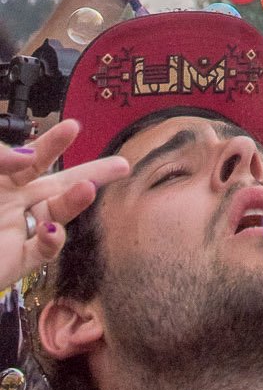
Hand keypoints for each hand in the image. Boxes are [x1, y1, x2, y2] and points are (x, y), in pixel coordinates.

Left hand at [0, 120, 128, 289]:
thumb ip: (0, 159)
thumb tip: (29, 156)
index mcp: (3, 183)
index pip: (34, 159)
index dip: (54, 143)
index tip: (74, 127)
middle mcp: (13, 205)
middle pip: (60, 185)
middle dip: (93, 173)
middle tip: (123, 164)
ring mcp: (17, 233)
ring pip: (56, 214)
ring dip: (75, 202)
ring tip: (89, 189)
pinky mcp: (17, 262)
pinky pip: (44, 251)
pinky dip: (53, 239)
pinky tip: (51, 229)